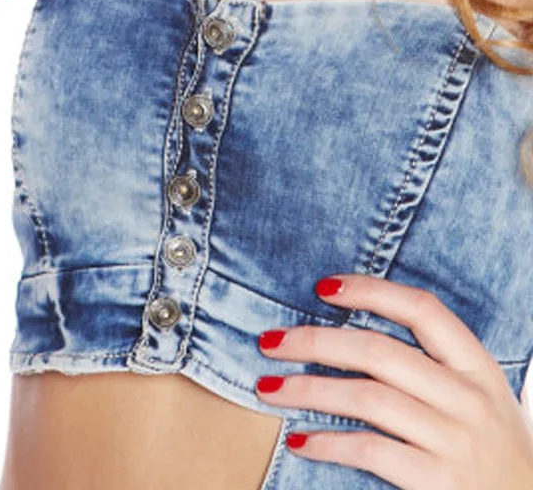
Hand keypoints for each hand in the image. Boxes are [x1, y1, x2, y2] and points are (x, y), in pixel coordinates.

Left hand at [254, 273, 532, 487]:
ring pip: (366, 397)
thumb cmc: (489, 453)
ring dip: (307, 389)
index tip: (322, 288)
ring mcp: (457, 442)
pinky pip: (370, 450)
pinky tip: (299, 440)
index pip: (423, 309)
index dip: (370, 290)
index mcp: (479, 369)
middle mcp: (471, 400)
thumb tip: (346, 329)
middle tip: (270, 341)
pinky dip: (327, 443)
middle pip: (378, 351)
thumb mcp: (477, 400)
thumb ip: (431, 366)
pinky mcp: (441, 482)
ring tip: (268, 387)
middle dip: (314, 341)